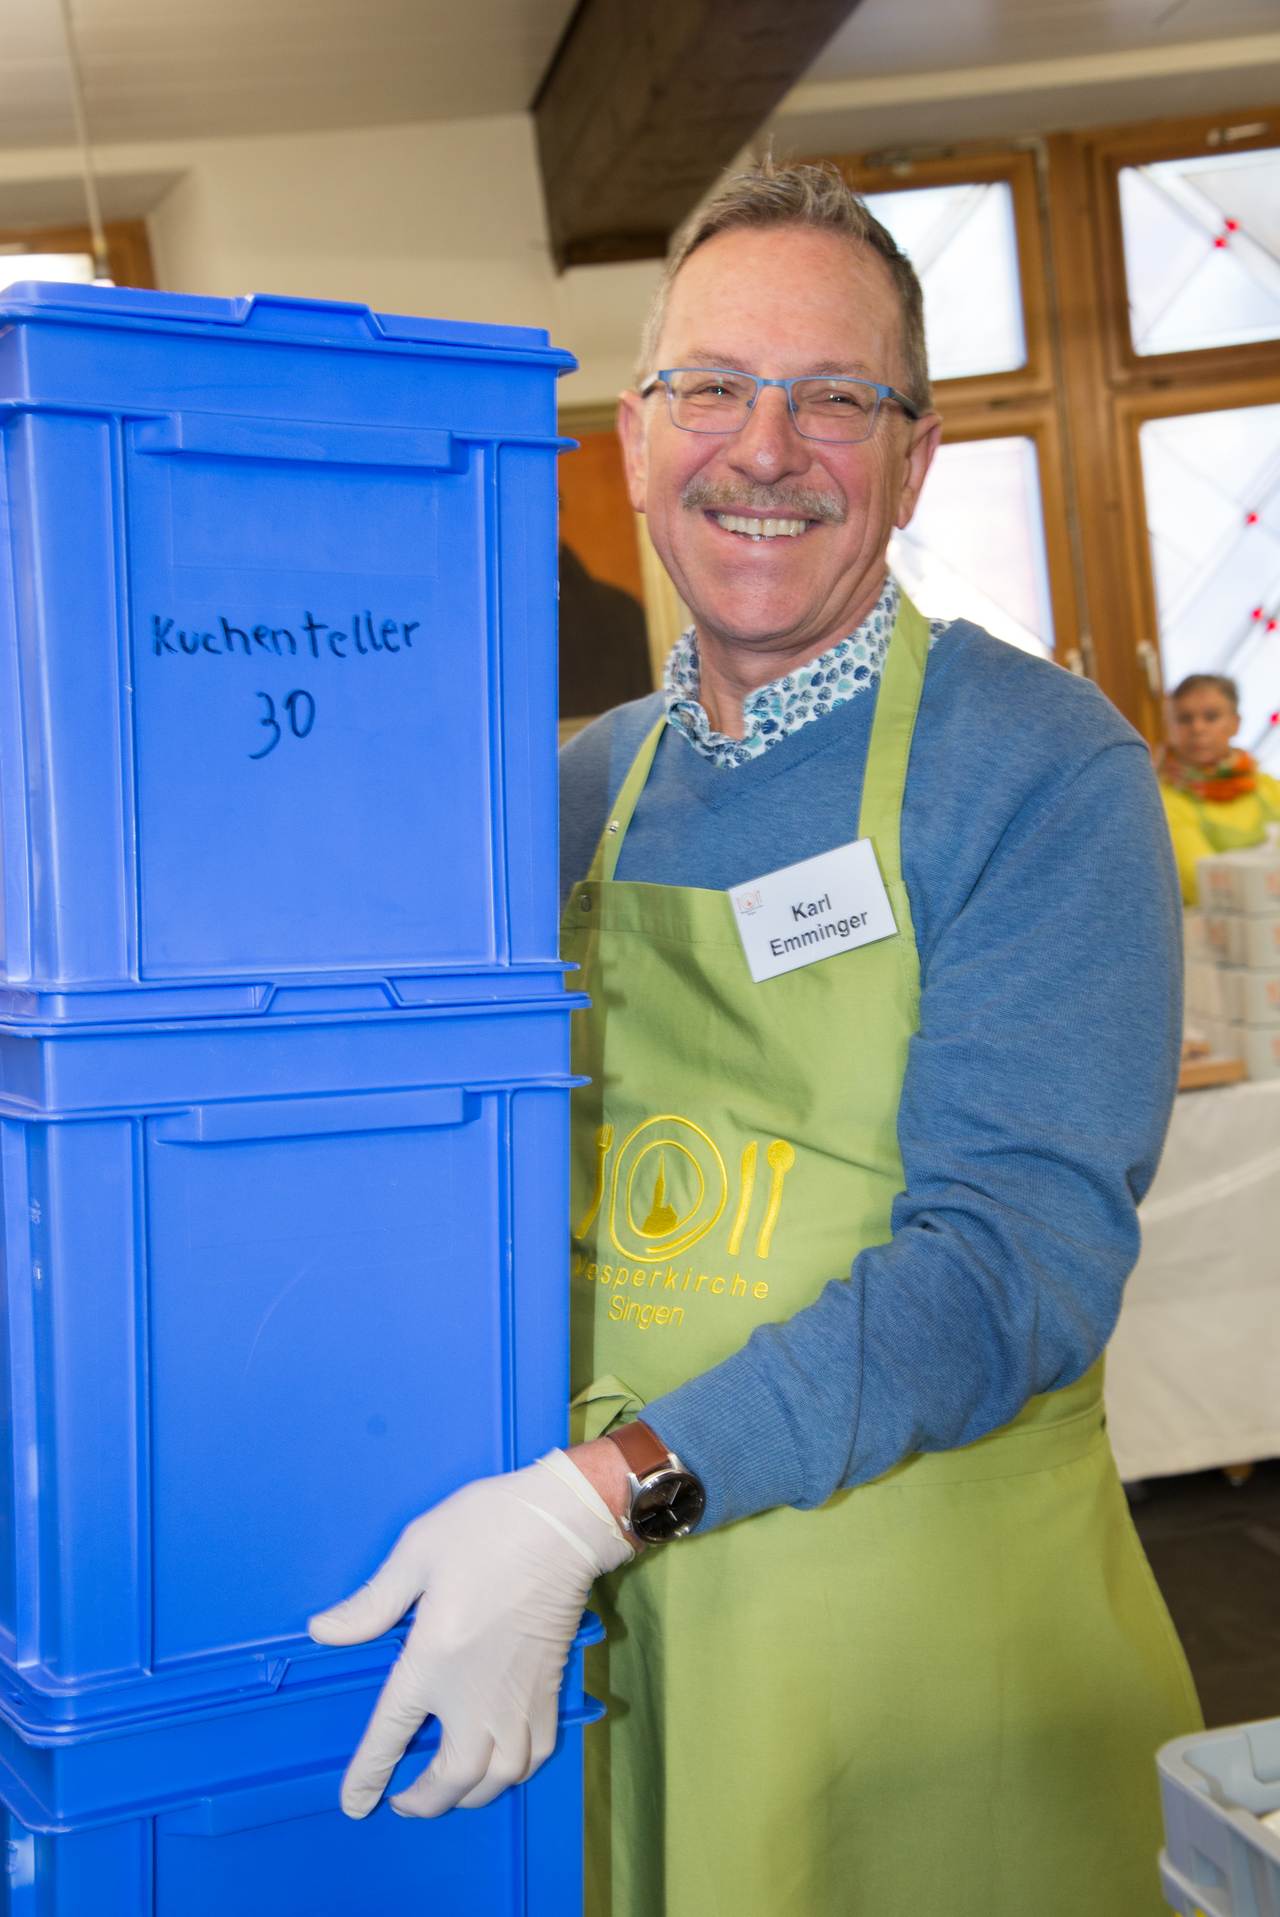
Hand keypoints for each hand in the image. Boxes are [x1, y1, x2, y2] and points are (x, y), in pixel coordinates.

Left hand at [308, 1451, 632, 1817]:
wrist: (563, 1524)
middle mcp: (476, 1696)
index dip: (368, 1776)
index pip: (391, 1736)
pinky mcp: (550, 1690)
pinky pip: (536, 1755)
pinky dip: (515, 1774)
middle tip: (404, 1802)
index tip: (355, 1805)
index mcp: (432, 1662)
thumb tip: (323, 1631)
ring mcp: (518, 1699)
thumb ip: (372, 1602)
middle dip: (426, 1802)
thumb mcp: (417, 1552)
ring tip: (449, 1789)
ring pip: (498, 1778)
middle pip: (452, 1778)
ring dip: (469, 1795)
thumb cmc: (486, 1530)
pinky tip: (502, 1764)